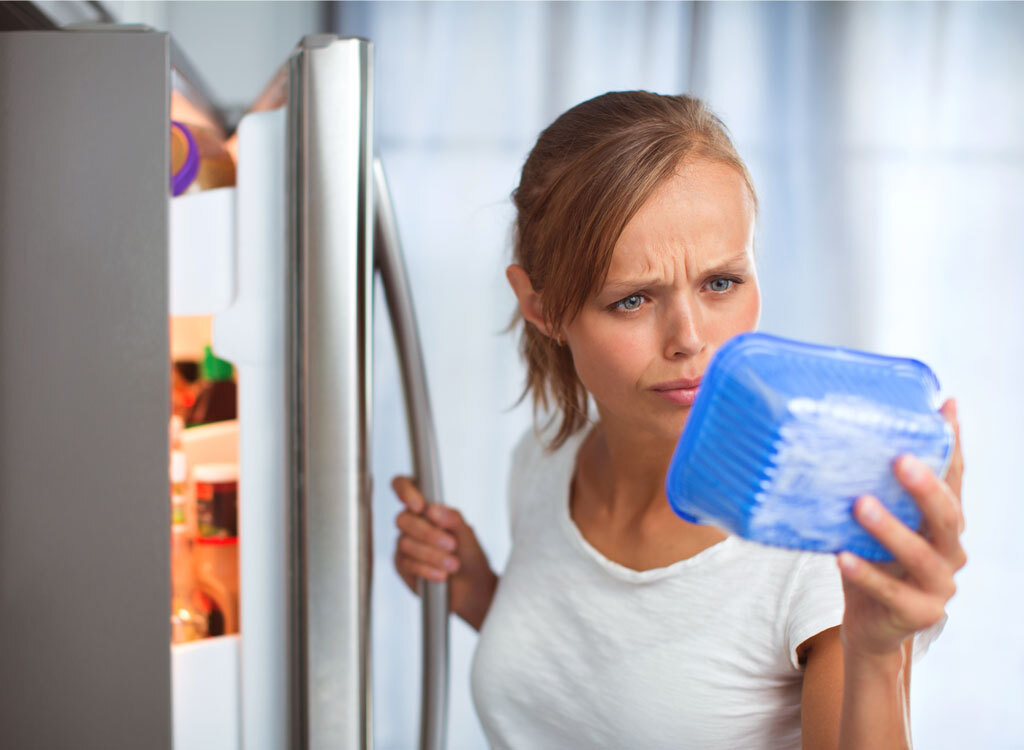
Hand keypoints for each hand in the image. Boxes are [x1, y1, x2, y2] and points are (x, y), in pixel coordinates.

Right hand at [391, 476, 498, 630]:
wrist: (473, 587)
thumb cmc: (469, 554)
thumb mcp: (466, 532)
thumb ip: (452, 517)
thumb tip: (432, 510)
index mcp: (425, 507)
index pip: (403, 486)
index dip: (405, 491)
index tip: (419, 506)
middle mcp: (412, 523)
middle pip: (403, 519)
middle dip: (428, 533)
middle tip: (451, 544)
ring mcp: (404, 544)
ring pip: (405, 543)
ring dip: (432, 554)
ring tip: (453, 564)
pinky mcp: (402, 565)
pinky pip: (407, 563)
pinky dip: (426, 569)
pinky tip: (441, 574)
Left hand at [837, 398, 965, 657]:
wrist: (868, 626)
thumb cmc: (870, 562)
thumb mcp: (872, 524)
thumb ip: (870, 489)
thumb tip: (835, 437)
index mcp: (944, 522)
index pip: (954, 478)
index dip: (953, 445)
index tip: (947, 409)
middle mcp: (950, 551)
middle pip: (947, 515)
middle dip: (925, 487)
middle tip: (899, 460)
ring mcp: (939, 585)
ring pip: (922, 554)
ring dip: (891, 529)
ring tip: (861, 505)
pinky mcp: (919, 613)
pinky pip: (891, 591)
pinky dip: (867, 573)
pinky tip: (843, 555)